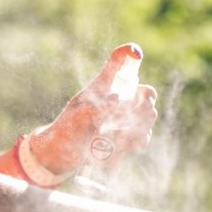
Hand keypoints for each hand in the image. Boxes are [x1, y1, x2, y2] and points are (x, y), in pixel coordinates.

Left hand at [33, 43, 158, 172]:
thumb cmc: (65, 130)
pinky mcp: (126, 137)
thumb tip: (118, 99)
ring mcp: (124, 119)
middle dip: (145, 102)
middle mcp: (117, 100)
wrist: (62, 158)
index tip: (136, 53)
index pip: (117, 63)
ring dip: (140, 125)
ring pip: (149, 115)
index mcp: (102, 87)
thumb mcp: (76, 117)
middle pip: (146, 92)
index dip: (128, 54)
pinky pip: (144, 135)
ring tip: (118, 135)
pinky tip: (126, 145)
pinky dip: (138, 140)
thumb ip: (95, 107)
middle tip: (131, 113)